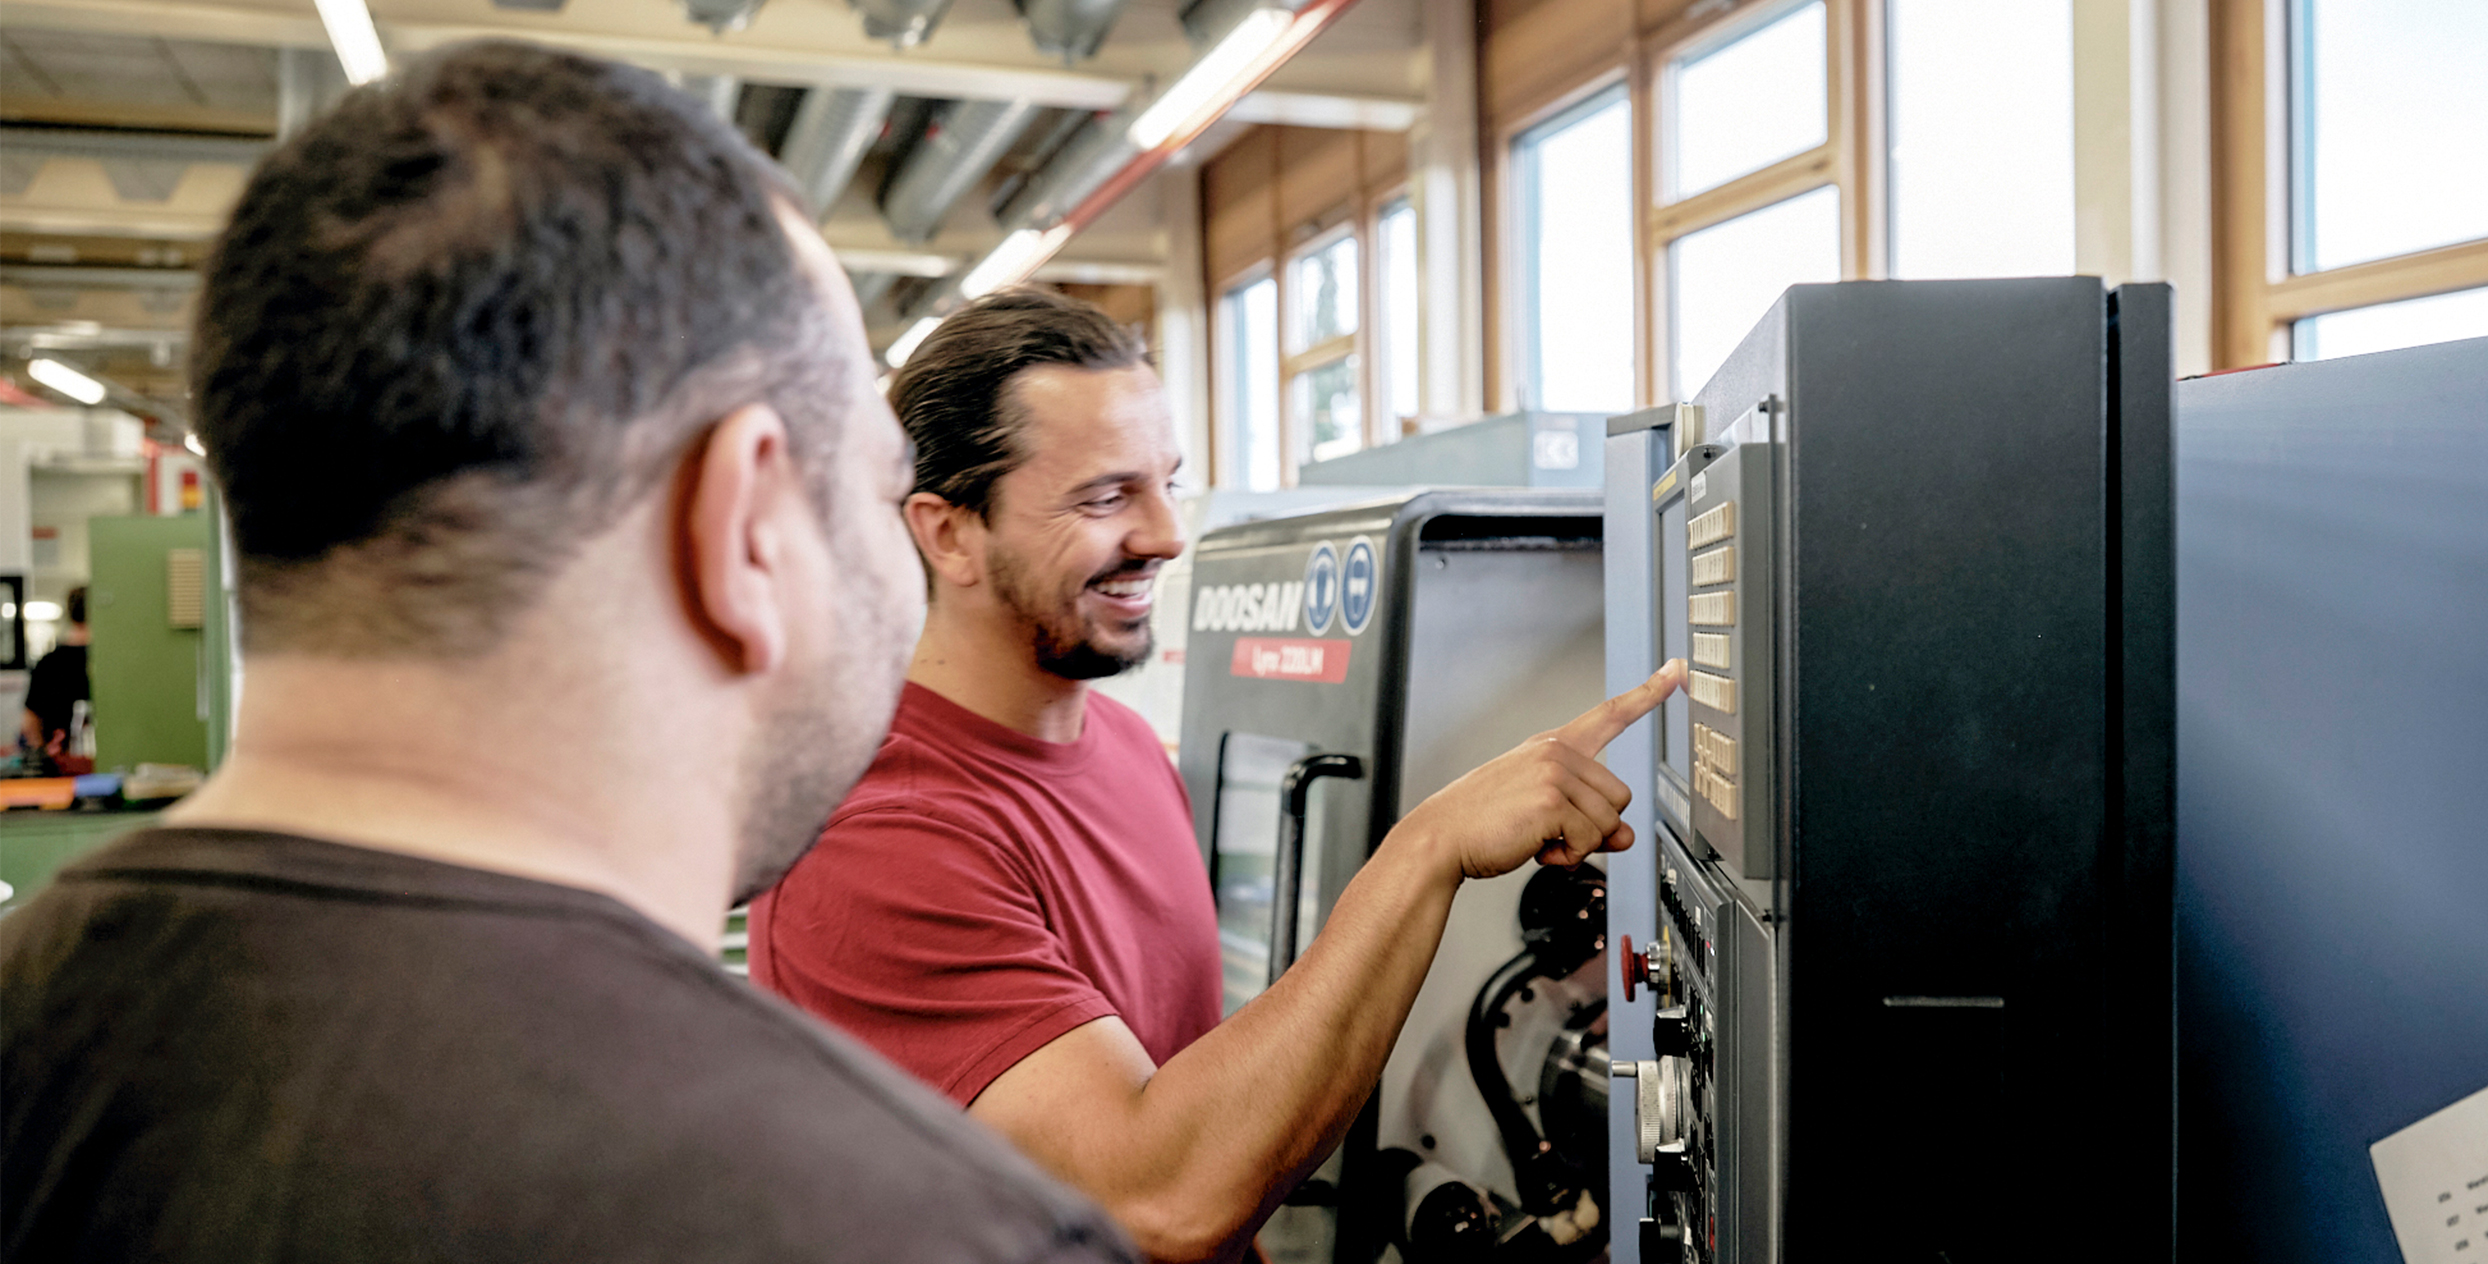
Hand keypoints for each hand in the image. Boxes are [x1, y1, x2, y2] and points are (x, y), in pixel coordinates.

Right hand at [1389, 661, 1687, 880]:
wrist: (1442, 838)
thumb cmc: (1484, 824)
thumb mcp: (1544, 815)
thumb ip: (1590, 820)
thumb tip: (1626, 836)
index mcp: (1553, 746)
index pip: (1610, 713)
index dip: (1649, 692)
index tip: (1677, 668)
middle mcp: (1556, 752)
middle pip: (1620, 796)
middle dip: (1595, 826)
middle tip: (1553, 834)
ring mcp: (1554, 772)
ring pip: (1610, 821)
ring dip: (1581, 845)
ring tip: (1540, 840)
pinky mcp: (1552, 800)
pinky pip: (1591, 839)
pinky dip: (1568, 856)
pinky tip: (1538, 849)